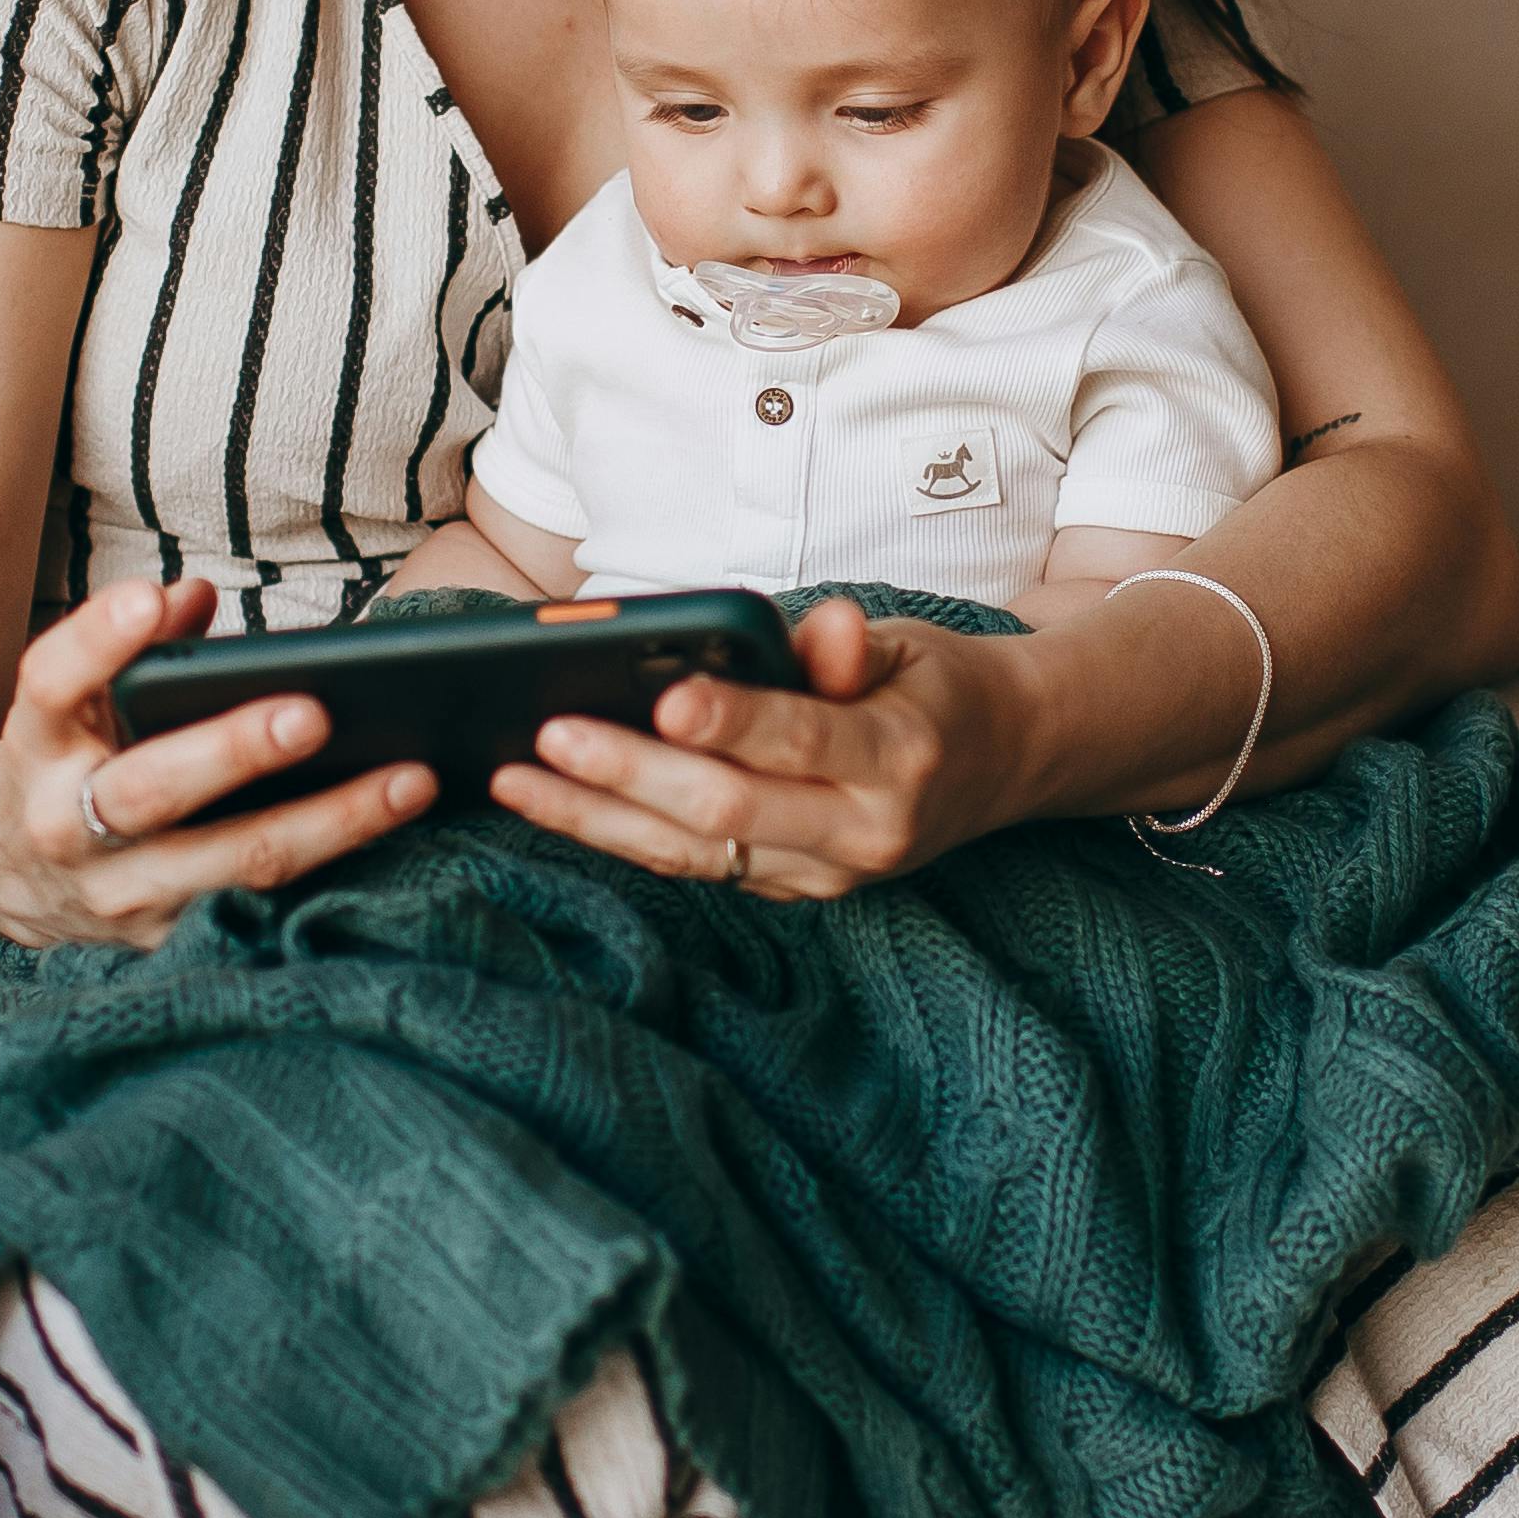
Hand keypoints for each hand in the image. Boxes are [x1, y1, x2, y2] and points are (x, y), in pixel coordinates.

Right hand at [0, 577, 433, 944]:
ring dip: (328, 825)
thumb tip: (193, 598)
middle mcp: (65, 827)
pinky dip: (334, 878)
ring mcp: (118, 898)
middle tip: (315, 713)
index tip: (147, 599)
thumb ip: (132, 644)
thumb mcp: (74, 699)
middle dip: (234, 752)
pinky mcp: (167, 946)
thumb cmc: (69, 758)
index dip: (96, 642)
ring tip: (410, 780)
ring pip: (231, 866)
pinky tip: (400, 842)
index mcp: (38, 747)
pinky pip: (262, 911)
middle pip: (149, 790)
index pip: (51, 684)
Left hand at [486, 598, 1036, 898]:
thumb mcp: (909, 646)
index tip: (663, 696)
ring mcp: (826, 876)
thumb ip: (847, 646)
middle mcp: (863, 832)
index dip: (730, 720)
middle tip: (548, 735)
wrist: (1004, 763)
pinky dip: (622, 837)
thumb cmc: (937, 686)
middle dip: (630, 775)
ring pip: (694, 854)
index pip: (801, 738)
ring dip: (596, 819)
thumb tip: (820, 626)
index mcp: (897, 755)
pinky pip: (697, 867)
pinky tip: (557, 806)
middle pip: (728, 812)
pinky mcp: (793, 892)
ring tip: (514, 780)